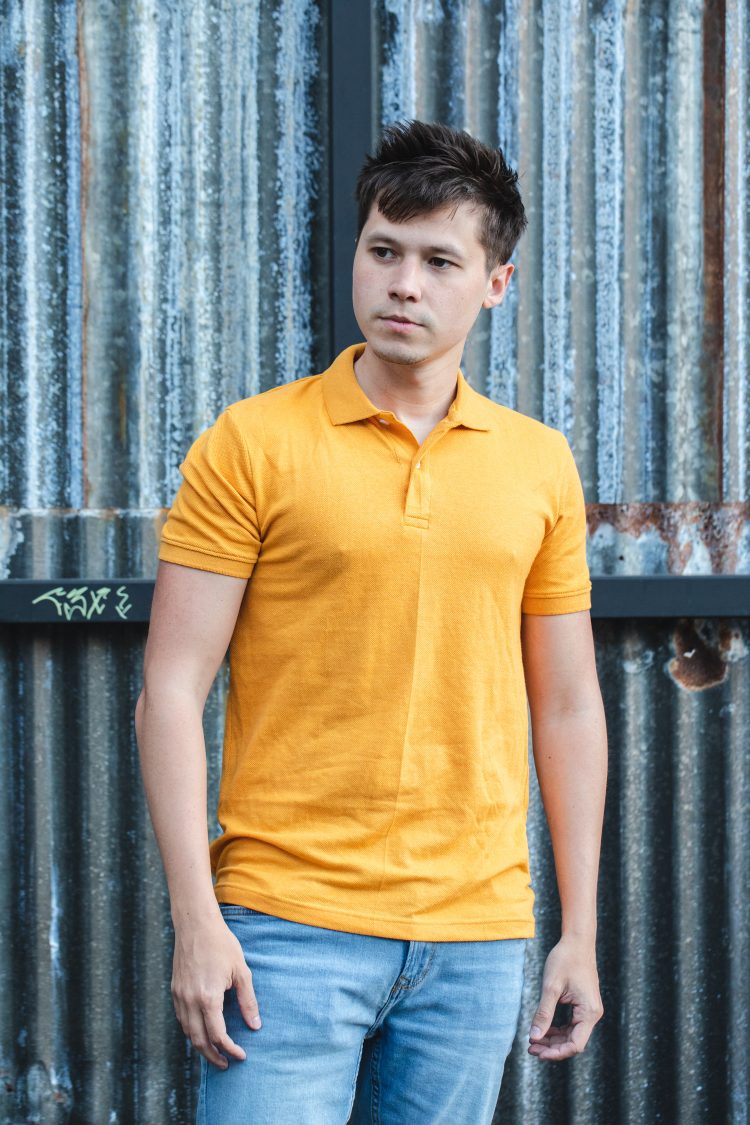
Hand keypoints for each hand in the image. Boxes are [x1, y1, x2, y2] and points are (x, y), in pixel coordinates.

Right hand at [171, 912, 260, 1068]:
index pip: (218, 1035)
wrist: (196, 925)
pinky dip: (191, 1030)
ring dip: (201, 1045)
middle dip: (213, 1056)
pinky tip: (202, 1030)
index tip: (240, 1056)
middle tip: (226, 1064)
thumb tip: (255, 1026)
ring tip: (215, 1050)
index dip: (230, 1049)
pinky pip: (181, 1019)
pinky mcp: (175, 990)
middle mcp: (190, 1001)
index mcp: (208, 997)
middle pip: (199, 1041)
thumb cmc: (221, 944)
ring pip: (187, 1032)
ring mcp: (180, 996)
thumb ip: (248, 1001)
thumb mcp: (241, 971)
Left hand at [528, 935, 602, 1060]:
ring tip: (533, 1042)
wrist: (577, 940)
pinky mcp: (583, 1005)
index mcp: (589, 1012)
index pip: (575, 1044)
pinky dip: (557, 1030)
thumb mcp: (551, 987)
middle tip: (530, 1049)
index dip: (556, 1052)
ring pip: (571, 1034)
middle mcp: (592, 1014)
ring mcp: (588, 1010)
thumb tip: (533, 1037)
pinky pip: (571, 1025)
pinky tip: (542, 1030)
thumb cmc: (565, 959)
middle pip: (573, 1042)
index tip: (537, 1052)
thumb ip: (543, 1013)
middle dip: (552, 1048)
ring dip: (553, 1040)